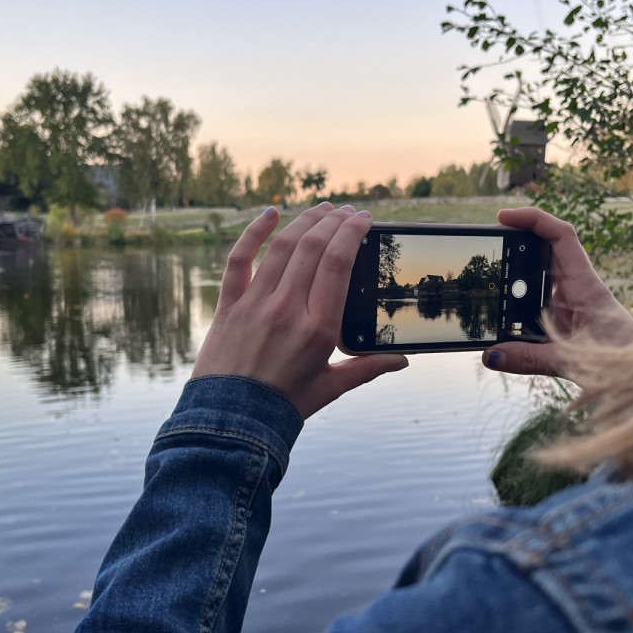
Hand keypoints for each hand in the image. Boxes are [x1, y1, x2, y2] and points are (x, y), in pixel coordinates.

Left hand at [192, 203, 408, 418]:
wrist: (231, 421)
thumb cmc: (283, 406)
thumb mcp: (330, 387)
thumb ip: (367, 368)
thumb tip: (402, 360)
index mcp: (318, 328)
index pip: (338, 263)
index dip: (352, 233)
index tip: (363, 220)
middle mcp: (287, 309)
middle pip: (313, 247)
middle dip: (334, 221)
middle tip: (347, 212)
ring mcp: (255, 304)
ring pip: (282, 247)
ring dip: (304, 221)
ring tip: (321, 210)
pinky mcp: (229, 305)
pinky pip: (239, 260)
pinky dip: (253, 233)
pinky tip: (269, 214)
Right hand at [483, 207, 632, 377]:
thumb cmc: (622, 362)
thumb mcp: (573, 361)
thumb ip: (530, 359)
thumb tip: (491, 355)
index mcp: (586, 287)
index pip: (562, 237)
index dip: (534, 219)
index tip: (504, 218)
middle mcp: (578, 288)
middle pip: (544, 250)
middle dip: (515, 244)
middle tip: (486, 246)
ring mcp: (571, 301)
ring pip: (539, 275)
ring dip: (514, 274)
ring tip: (486, 278)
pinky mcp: (566, 317)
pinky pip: (538, 299)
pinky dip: (518, 300)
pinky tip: (500, 311)